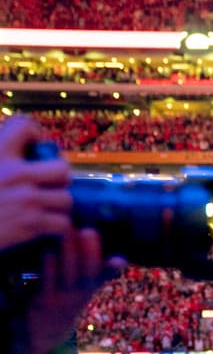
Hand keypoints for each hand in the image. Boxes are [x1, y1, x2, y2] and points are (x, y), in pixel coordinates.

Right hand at [0, 115, 72, 251]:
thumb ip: (1, 158)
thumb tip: (21, 152)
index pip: (24, 126)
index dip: (32, 134)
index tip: (31, 146)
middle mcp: (14, 173)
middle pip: (62, 168)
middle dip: (58, 179)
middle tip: (46, 185)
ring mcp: (25, 199)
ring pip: (66, 199)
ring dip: (56, 206)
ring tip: (43, 208)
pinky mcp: (30, 224)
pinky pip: (62, 223)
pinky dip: (55, 226)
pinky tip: (42, 225)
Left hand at [24, 228, 124, 353]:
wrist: (44, 332)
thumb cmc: (65, 301)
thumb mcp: (85, 288)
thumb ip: (99, 271)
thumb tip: (116, 250)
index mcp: (91, 286)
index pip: (107, 275)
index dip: (114, 268)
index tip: (120, 259)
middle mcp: (80, 292)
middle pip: (89, 272)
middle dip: (90, 251)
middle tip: (89, 231)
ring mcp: (62, 297)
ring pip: (69, 273)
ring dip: (68, 252)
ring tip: (67, 232)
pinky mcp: (43, 299)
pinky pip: (47, 280)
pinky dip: (48, 264)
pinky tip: (47, 249)